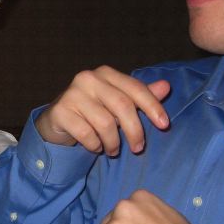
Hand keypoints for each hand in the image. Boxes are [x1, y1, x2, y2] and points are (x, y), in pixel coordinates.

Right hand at [35, 65, 170, 154]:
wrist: (57, 121)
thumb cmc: (93, 111)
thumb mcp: (118, 104)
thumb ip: (141, 96)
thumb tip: (166, 86)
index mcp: (106, 73)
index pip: (135, 88)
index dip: (152, 106)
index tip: (164, 125)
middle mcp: (88, 78)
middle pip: (122, 105)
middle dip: (134, 130)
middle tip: (138, 148)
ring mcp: (72, 94)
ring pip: (105, 123)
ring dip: (113, 142)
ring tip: (113, 149)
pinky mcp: (60, 111)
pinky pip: (86, 134)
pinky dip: (95, 145)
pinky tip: (95, 146)